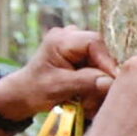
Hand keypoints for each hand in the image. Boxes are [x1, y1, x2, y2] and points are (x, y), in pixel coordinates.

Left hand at [0, 26, 123, 121]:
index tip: (112, 82)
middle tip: (97, 97)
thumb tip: (110, 81)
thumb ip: (85, 82)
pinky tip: (86, 95)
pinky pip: (97, 66)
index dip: (106, 61)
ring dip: (98, 81)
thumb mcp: (59, 87)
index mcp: (61, 39)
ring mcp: (76, 44)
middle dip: (101, 75)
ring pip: (101, 61)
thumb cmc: (36, 90)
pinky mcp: (81, 55)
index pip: (94, 42)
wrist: (24, 94)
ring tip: (87, 100)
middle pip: (100, 52)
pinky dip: (95, 82)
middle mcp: (71, 35)